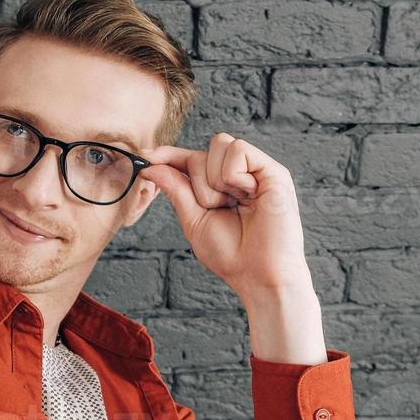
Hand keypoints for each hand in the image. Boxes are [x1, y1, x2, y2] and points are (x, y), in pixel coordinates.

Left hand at [138, 132, 312, 307]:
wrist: (259, 275)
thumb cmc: (230, 254)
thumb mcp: (193, 219)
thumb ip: (175, 188)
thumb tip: (150, 164)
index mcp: (222, 186)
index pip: (191, 159)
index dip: (169, 155)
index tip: (145, 155)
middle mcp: (240, 175)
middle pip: (200, 152)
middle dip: (198, 183)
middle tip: (217, 208)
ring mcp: (257, 171)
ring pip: (219, 144)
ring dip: (214, 180)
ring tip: (233, 204)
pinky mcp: (274, 171)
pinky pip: (238, 149)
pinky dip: (232, 174)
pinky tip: (246, 194)